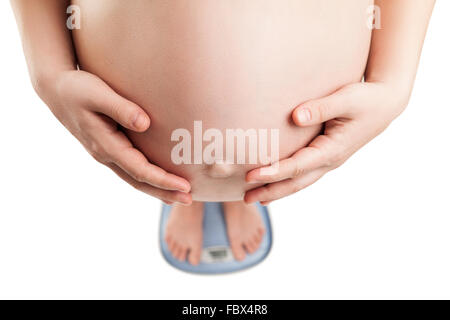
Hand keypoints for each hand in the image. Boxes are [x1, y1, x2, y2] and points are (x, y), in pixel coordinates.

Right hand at [37, 70, 191, 204]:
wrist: (56, 90)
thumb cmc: (78, 88)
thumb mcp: (98, 94)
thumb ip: (121, 108)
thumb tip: (145, 124)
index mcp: (105, 145)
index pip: (140, 170)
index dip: (163, 180)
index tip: (185, 186)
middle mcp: (105, 155)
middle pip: (139, 181)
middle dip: (165, 192)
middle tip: (190, 199)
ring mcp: (106, 154)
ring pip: (135, 179)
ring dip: (158, 189)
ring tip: (181, 196)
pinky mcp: (109, 148)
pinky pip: (132, 169)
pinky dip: (148, 179)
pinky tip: (161, 180)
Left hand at [244, 82, 407, 204]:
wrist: (384, 105)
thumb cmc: (366, 100)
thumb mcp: (347, 99)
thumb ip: (321, 108)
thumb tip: (295, 117)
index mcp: (333, 150)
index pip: (297, 165)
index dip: (273, 172)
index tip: (250, 175)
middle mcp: (329, 161)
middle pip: (295, 182)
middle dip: (269, 191)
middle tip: (245, 199)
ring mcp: (328, 161)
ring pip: (299, 182)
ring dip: (276, 191)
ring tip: (253, 198)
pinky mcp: (325, 157)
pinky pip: (302, 174)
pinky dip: (286, 182)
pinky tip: (272, 185)